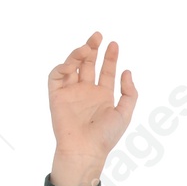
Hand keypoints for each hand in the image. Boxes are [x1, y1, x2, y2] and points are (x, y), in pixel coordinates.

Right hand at [47, 33, 137, 185]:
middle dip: (93, 49)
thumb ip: (130, 93)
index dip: (110, 58)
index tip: (113, 44)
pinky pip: (57, 75)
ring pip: (73, 66)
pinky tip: (73, 62)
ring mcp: (71, 92)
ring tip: (87, 46)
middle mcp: (86, 92)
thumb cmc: (105, 136)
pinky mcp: (56, 95)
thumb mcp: (125, 114)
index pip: (106, 71)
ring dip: (79, 53)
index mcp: (103, 96)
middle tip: (98, 36)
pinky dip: (64, 66)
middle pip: (89, 64)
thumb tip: (128, 72)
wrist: (85, 149)